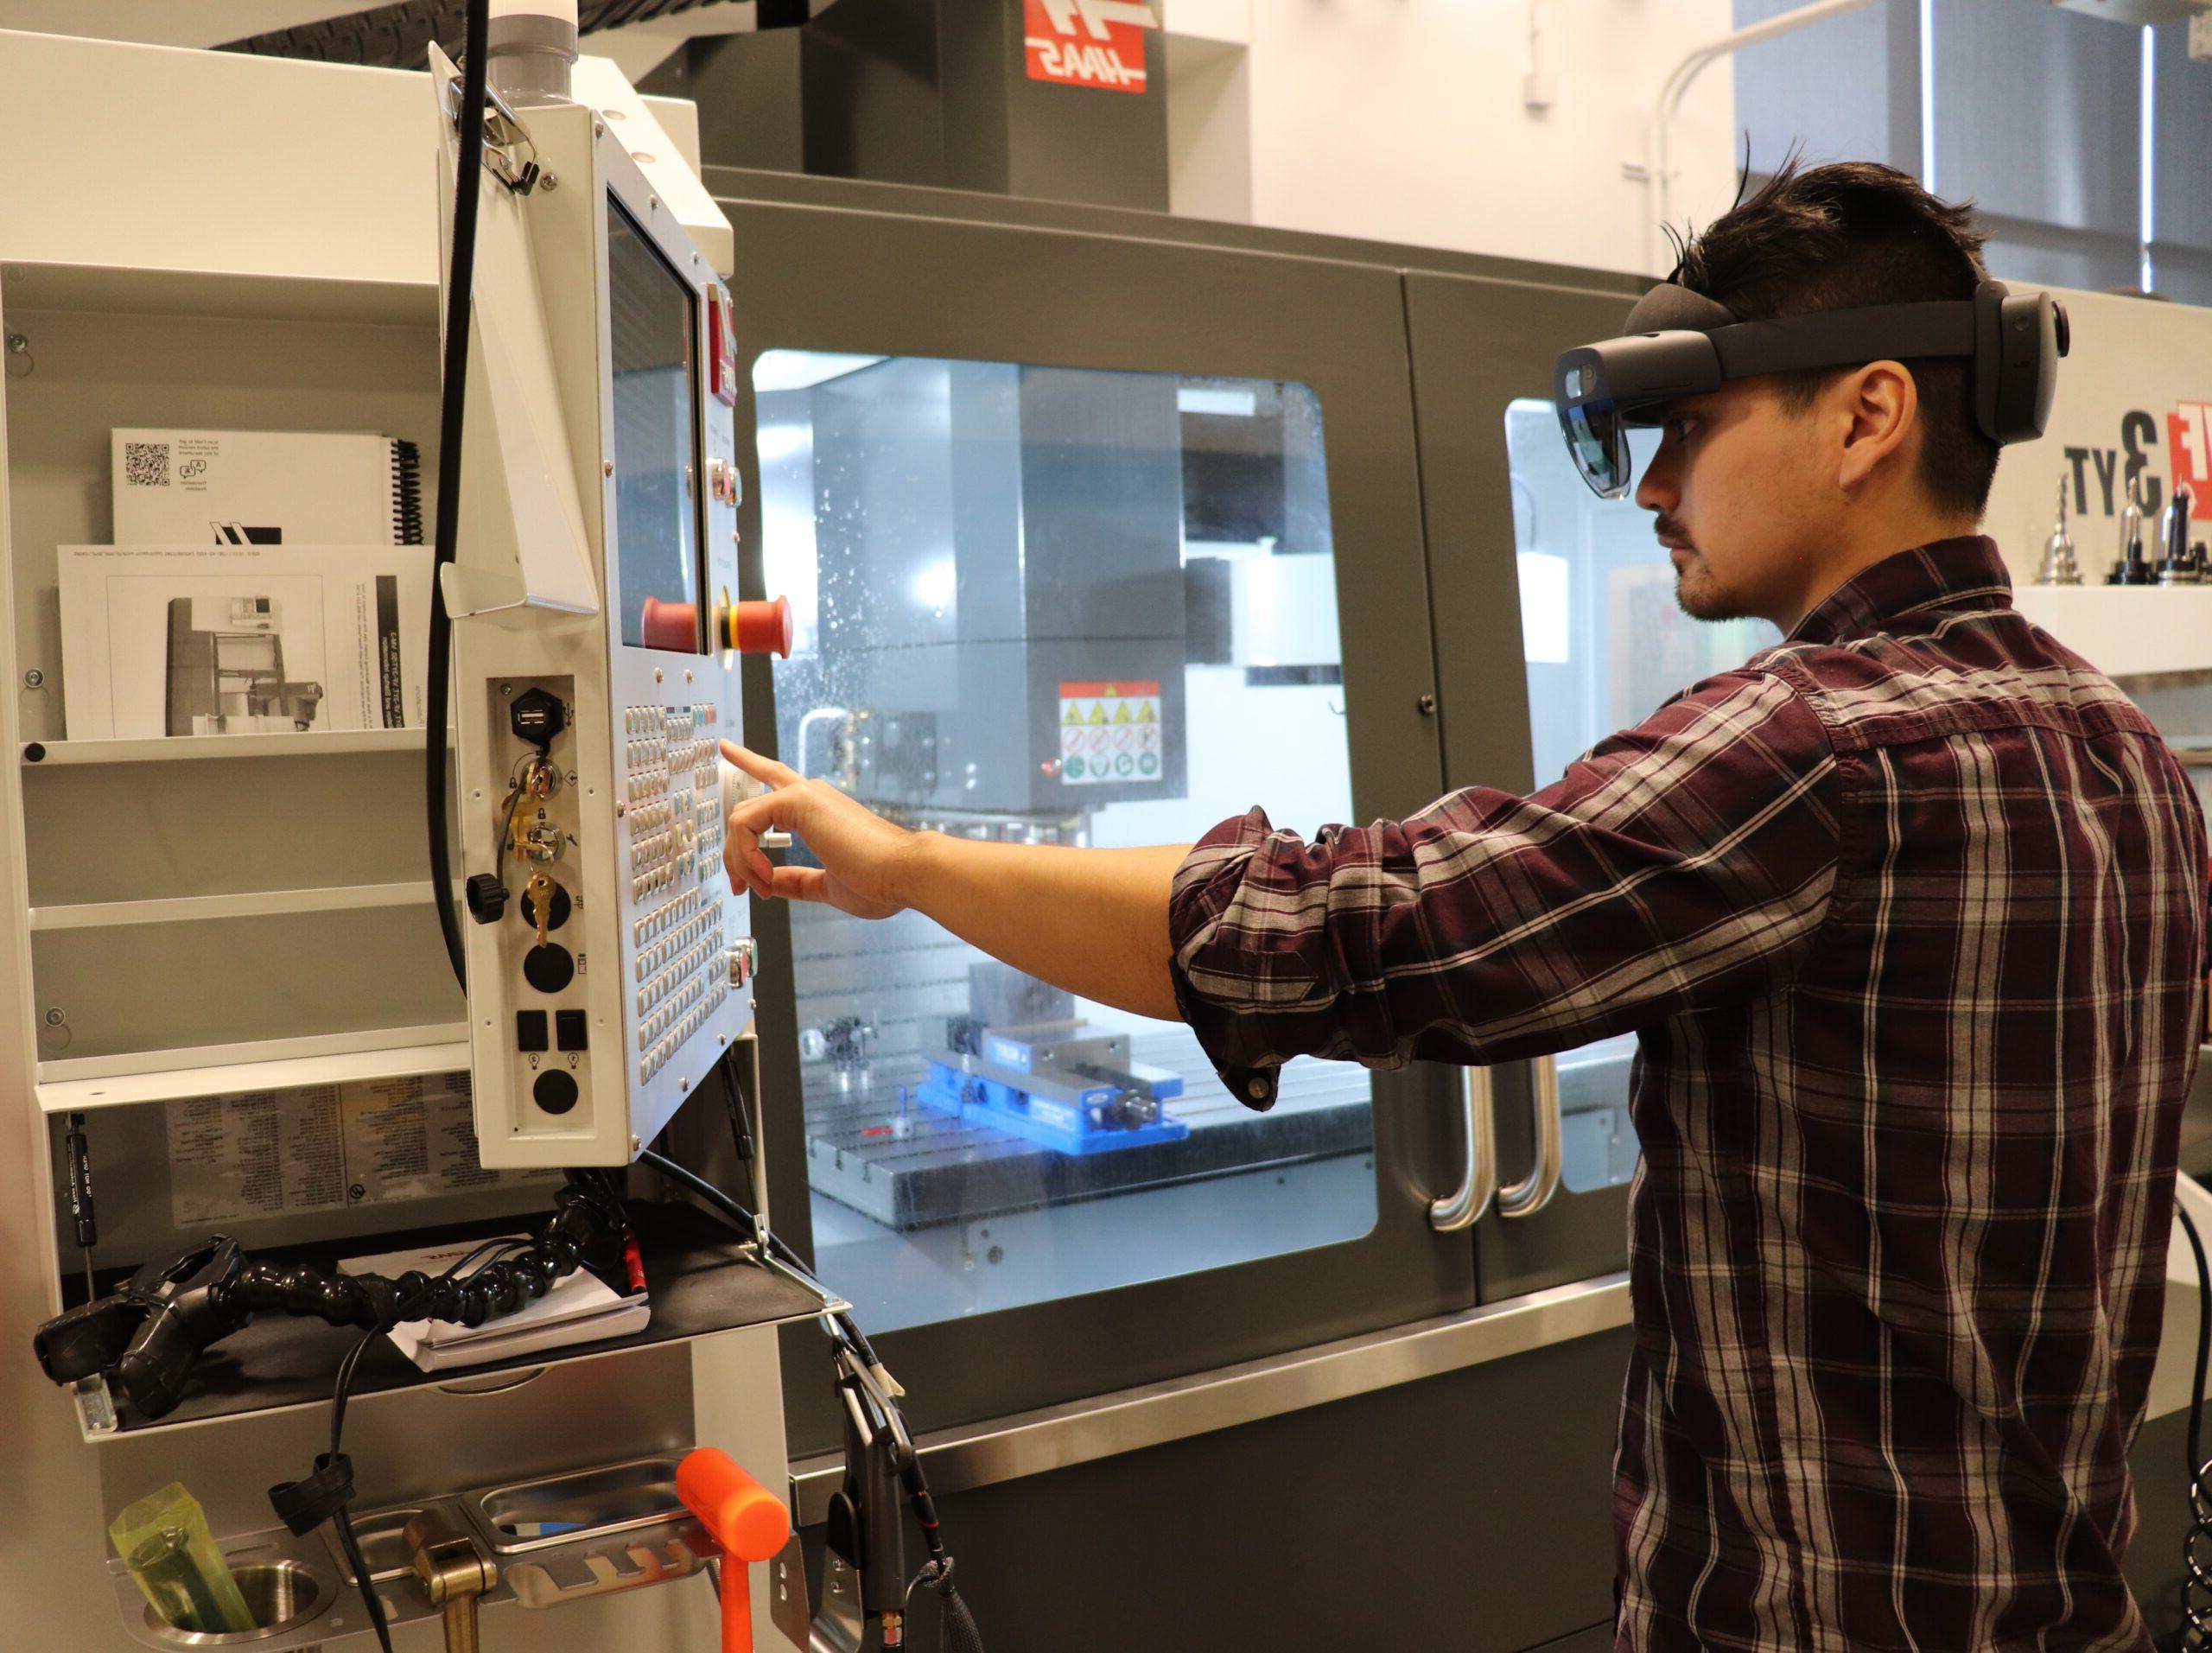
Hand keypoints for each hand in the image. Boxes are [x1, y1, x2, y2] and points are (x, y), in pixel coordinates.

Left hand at [721, 740, 913, 919]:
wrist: (906, 873)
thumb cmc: (881, 880)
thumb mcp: (828, 885)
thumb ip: (798, 882)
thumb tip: (773, 883)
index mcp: (820, 811)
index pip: (775, 779)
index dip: (749, 763)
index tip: (727, 749)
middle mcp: (811, 795)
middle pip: (748, 808)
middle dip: (734, 853)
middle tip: (743, 886)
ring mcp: (805, 794)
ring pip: (741, 817)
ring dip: (739, 860)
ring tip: (756, 887)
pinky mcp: (798, 800)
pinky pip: (745, 823)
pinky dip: (745, 854)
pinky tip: (763, 876)